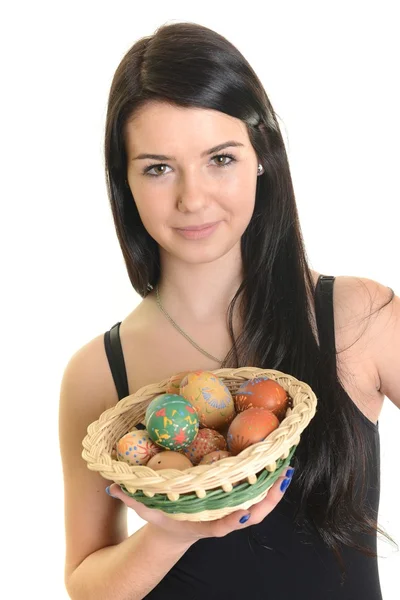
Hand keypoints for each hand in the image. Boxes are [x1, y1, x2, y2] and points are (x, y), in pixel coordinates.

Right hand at [106, 467, 293, 545]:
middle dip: (269, 496)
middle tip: (282, 473)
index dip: (234, 517)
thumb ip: (131, 498)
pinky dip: (269, 476)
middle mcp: (224, 518)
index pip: (222, 525)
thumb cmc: (163, 518)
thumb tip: (113, 486)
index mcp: (205, 524)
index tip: (243, 509)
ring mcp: (234, 510)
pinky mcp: (238, 499)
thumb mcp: (146, 510)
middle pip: (253, 512)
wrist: (177, 529)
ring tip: (287, 460)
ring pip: (262, 502)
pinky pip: (258, 490)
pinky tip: (277, 453)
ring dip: (275, 484)